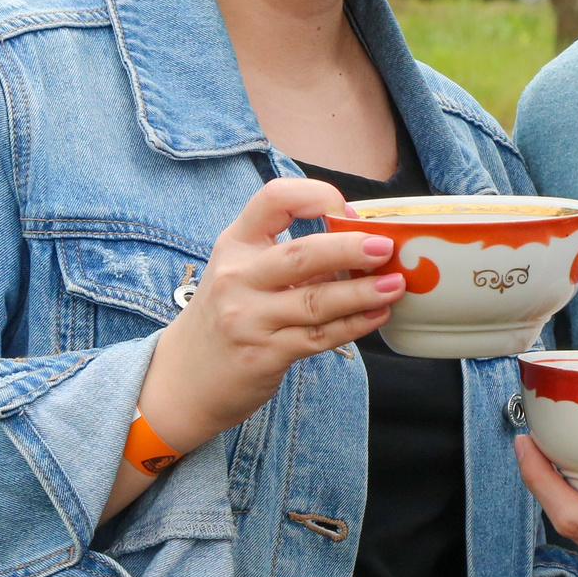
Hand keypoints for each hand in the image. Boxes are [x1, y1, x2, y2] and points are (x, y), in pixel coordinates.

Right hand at [102, 180, 401, 517]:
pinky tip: (377, 315)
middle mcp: (237, 277)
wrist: (181, 380)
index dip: (315, 196)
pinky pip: (318, 337)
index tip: (346, 209)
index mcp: (235, 244)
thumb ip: (287, 254)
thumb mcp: (239, 272)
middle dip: (349, 248)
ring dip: (362, 292)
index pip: (273, 199)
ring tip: (396, 284)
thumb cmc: (224, 317)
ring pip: (317, 301)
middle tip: (385, 247)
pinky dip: (353, 326)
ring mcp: (248, 318)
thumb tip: (359, 241)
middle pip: (302, 254)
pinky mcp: (263, 355)